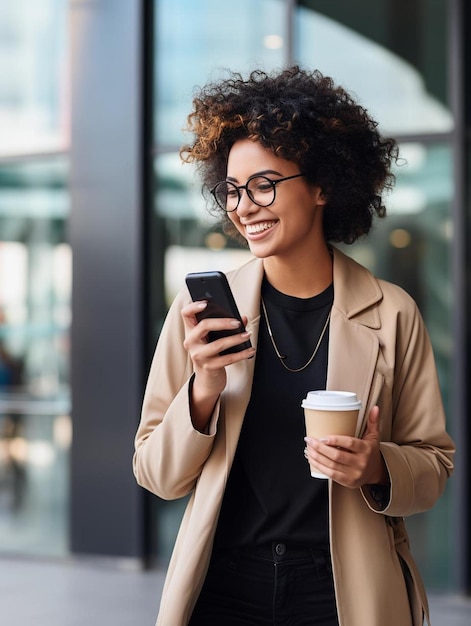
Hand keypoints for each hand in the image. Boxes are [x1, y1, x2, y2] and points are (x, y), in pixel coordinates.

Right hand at [181, 301, 254, 430]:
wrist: (207, 380)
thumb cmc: (212, 354)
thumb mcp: (214, 339)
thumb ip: (226, 326)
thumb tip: (242, 318)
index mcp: (191, 331)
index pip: (186, 314)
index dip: (193, 306)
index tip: (206, 303)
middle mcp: (191, 342)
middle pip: (203, 325)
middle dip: (222, 322)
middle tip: (237, 322)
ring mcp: (198, 355)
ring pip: (218, 344)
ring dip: (236, 338)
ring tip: (247, 335)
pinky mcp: (208, 367)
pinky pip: (227, 359)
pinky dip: (242, 354)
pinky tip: (250, 350)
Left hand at [304, 406, 387, 487]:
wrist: (375, 472)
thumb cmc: (370, 451)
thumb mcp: (374, 437)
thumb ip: (373, 422)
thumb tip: (375, 408)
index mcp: (366, 450)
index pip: (350, 444)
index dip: (335, 441)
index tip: (322, 437)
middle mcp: (360, 463)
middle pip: (337, 456)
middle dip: (320, 448)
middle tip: (309, 440)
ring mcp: (354, 474)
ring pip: (332, 466)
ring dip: (317, 457)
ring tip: (308, 449)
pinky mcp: (347, 482)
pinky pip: (331, 475)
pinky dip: (319, 466)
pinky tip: (312, 459)